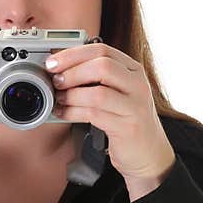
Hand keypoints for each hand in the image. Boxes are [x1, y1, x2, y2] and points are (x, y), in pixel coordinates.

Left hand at [46, 42, 175, 184]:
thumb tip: (61, 68)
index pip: (102, 50)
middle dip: (72, 72)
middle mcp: (137, 85)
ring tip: (59, 99)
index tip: (53, 62)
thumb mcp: (118, 91)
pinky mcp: (127, 127)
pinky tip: (64, 113)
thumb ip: (97, 77)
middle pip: (102, 66)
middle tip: (55, 81)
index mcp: (133, 70)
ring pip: (97, 93)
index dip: (73, 54)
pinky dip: (73, 112)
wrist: (149, 152)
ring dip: (71, 95)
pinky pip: (94, 115)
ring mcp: (135, 106)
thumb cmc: (127, 119)